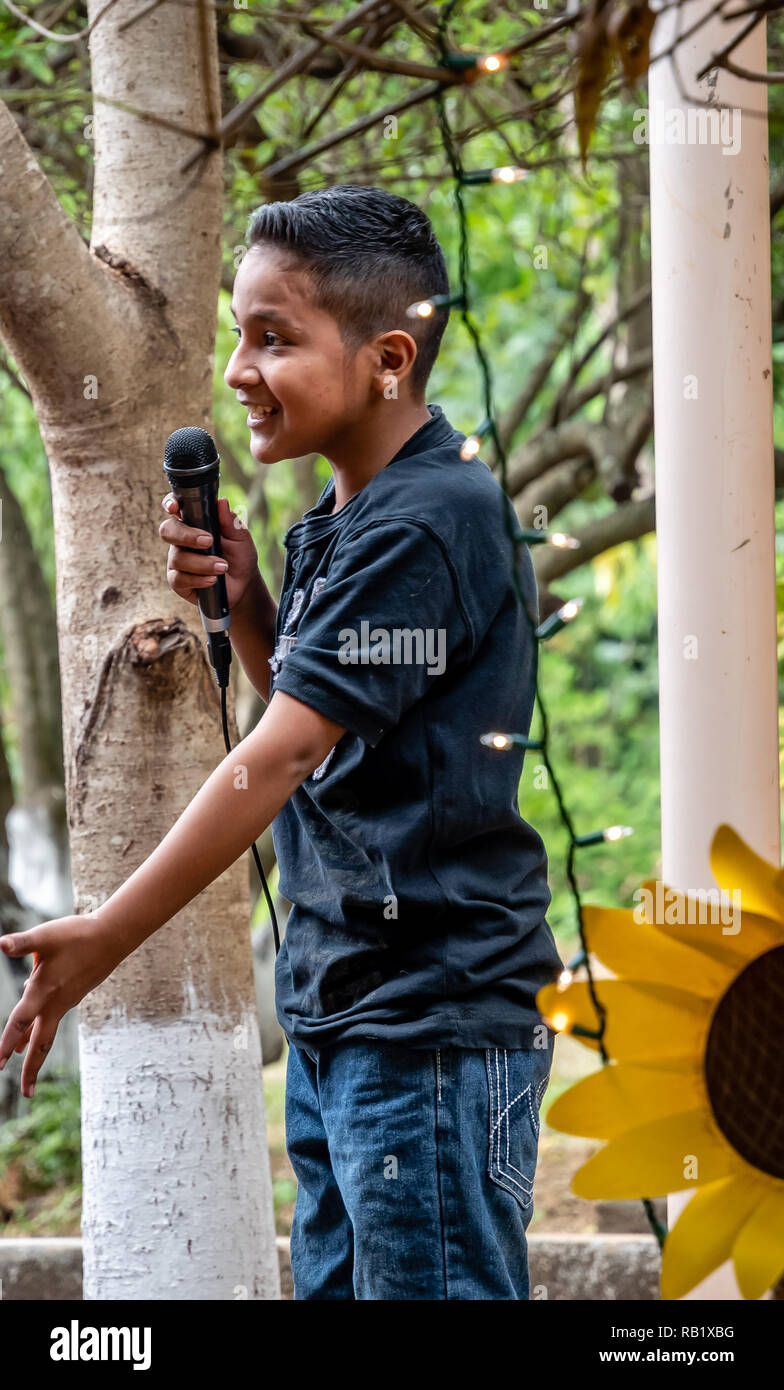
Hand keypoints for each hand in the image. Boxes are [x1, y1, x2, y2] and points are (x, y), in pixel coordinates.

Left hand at [0, 915, 126, 1096]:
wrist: (113, 937)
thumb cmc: (77, 934)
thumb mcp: (45, 936)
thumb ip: (21, 943)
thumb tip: (0, 944)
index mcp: (43, 991)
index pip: (19, 1023)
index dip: (5, 1044)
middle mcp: (54, 1003)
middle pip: (41, 1043)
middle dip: (31, 1068)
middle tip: (26, 1094)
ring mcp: (65, 1002)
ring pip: (46, 1032)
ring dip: (34, 1050)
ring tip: (19, 1060)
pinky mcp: (72, 996)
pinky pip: (52, 1018)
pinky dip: (40, 1028)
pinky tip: (34, 1025)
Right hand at [159, 493, 259, 611]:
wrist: (243, 585)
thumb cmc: (239, 556)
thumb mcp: (240, 538)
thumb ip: (230, 521)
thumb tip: (221, 502)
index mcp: (194, 523)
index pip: (175, 508)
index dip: (170, 504)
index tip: (174, 508)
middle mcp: (180, 540)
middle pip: (167, 530)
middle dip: (186, 535)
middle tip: (208, 541)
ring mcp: (176, 560)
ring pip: (178, 558)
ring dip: (202, 563)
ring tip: (223, 567)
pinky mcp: (177, 581)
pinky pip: (178, 579)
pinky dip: (198, 579)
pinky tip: (212, 580)